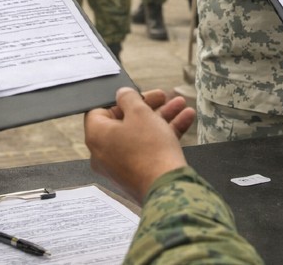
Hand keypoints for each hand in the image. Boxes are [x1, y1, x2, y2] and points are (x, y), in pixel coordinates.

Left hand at [84, 88, 194, 203]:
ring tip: (182, 105)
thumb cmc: (149, 149)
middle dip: (149, 106)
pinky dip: (164, 134)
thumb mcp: (139, 112)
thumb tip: (122, 94)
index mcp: (96, 136)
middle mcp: (104, 153)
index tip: (138, 94)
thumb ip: (128, 98)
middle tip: (164, 97)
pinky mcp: (138, 174)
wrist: (168, 187)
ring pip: (140, 134)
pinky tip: (186, 120)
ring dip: (162, 117)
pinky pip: (148, 149)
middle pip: (125, 121)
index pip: (101, 110)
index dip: (121, 99)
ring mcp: (121, 166)